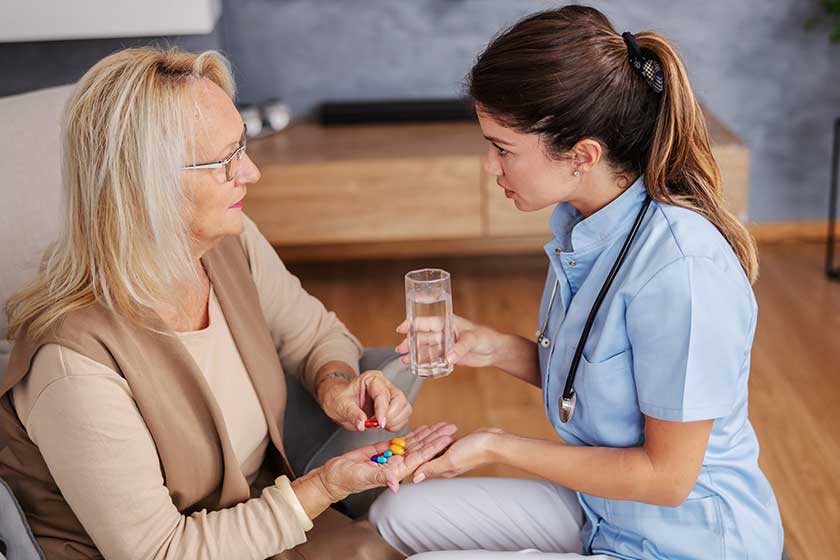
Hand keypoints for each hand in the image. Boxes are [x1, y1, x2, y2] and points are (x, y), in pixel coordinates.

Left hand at [318, 369, 412, 431]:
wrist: (338, 401)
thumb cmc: (339, 398)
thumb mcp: (341, 405)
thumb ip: (353, 414)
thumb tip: (362, 424)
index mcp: (371, 379)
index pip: (383, 394)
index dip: (383, 410)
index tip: (380, 423)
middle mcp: (384, 384)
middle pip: (399, 399)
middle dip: (391, 415)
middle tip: (379, 425)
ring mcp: (391, 394)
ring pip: (405, 407)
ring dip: (395, 420)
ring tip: (380, 425)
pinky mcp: (394, 405)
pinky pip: (404, 415)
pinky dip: (397, 423)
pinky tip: (385, 425)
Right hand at [318, 422, 457, 498]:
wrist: (332, 477)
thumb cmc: (345, 479)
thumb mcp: (362, 476)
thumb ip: (379, 477)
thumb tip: (395, 483)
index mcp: (394, 472)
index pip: (419, 458)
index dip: (433, 448)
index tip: (446, 438)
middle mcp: (395, 465)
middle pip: (420, 449)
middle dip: (436, 438)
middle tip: (451, 427)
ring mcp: (390, 458)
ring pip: (413, 444)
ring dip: (427, 434)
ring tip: (441, 425)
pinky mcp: (382, 451)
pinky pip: (401, 441)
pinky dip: (412, 434)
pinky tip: (422, 428)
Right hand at [395, 315, 500, 367]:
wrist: (494, 351)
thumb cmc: (484, 337)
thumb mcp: (472, 340)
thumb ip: (460, 348)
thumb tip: (448, 357)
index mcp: (446, 321)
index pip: (425, 321)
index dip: (411, 324)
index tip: (401, 329)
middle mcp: (442, 332)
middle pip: (421, 336)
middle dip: (409, 342)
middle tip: (400, 350)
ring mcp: (444, 344)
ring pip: (424, 348)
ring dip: (414, 354)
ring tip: (405, 361)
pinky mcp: (447, 356)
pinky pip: (432, 359)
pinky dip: (424, 363)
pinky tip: (416, 367)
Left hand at [411, 427, 504, 482]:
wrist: (493, 442)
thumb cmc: (473, 452)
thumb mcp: (449, 460)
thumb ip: (432, 468)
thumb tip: (415, 479)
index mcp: (441, 470)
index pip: (421, 465)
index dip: (410, 457)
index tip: (400, 449)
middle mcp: (445, 463)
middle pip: (426, 455)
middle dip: (416, 446)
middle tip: (405, 437)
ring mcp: (451, 455)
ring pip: (433, 447)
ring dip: (426, 438)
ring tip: (416, 432)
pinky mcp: (457, 446)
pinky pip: (442, 441)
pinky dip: (437, 434)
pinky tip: (433, 429)